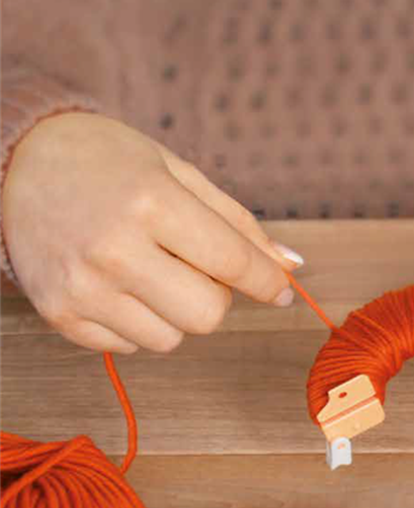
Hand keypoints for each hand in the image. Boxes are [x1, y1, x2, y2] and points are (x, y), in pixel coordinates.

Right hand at [1, 112, 302, 353]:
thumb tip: (291, 267)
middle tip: (195, 266)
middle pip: (208, 315)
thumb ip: (238, 224)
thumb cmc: (110, 162)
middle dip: (216, 296)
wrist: (16, 160)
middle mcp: (114, 249)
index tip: (281, 291)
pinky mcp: (59, 314)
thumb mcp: (179, 174)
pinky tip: (120, 285)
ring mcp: (82, 288)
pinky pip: (131, 347)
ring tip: (152, 271)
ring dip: (177, 312)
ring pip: (172, 340)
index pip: (233, 263)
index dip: (267, 282)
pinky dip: (139, 323)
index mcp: (151, 202)